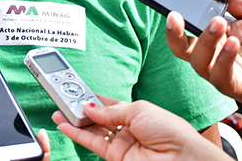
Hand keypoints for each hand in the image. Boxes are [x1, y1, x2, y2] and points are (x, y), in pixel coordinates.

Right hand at [54, 96, 224, 160]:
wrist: (182, 158)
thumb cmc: (171, 131)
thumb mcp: (139, 110)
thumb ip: (111, 110)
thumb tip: (90, 108)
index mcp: (135, 113)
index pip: (106, 104)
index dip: (90, 97)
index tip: (74, 88)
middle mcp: (126, 128)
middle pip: (96, 117)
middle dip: (79, 107)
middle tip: (62, 96)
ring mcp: (120, 143)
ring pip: (91, 130)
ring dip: (74, 119)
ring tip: (58, 109)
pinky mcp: (115, 157)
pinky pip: (92, 144)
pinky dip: (77, 134)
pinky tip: (65, 124)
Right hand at [166, 0, 241, 110]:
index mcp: (211, 38)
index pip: (184, 31)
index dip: (173, 22)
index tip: (171, 6)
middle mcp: (211, 56)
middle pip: (181, 49)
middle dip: (175, 33)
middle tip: (176, 16)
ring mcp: (222, 73)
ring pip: (199, 62)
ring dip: (205, 40)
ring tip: (219, 22)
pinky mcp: (238, 87)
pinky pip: (222, 76)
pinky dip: (224, 58)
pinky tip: (234, 43)